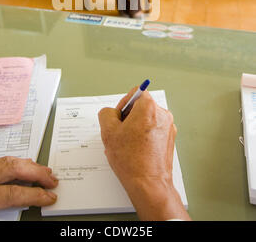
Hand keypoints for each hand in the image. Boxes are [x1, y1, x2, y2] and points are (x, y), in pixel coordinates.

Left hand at [0, 157, 57, 214]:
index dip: (34, 195)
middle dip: (37, 173)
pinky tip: (21, 165)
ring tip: (43, 170)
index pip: (12, 193)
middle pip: (14, 168)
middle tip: (52, 179)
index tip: (49, 197)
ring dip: (28, 164)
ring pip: (6, 161)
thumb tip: (19, 206)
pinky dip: (14, 162)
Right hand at [98, 89, 190, 220]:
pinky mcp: (169, 140)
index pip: (135, 93)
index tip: (118, 117)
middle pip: (141, 107)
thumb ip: (107, 114)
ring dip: (136, 128)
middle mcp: (162, 115)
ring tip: (128, 145)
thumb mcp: (108, 132)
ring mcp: (168, 128)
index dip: (123, 104)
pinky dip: (144, 137)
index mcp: (149, 108)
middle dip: (129, 118)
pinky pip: (153, 131)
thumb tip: (110, 112)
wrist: (148, 184)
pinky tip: (135, 151)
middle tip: (120, 133)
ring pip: (147, 120)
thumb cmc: (132, 161)